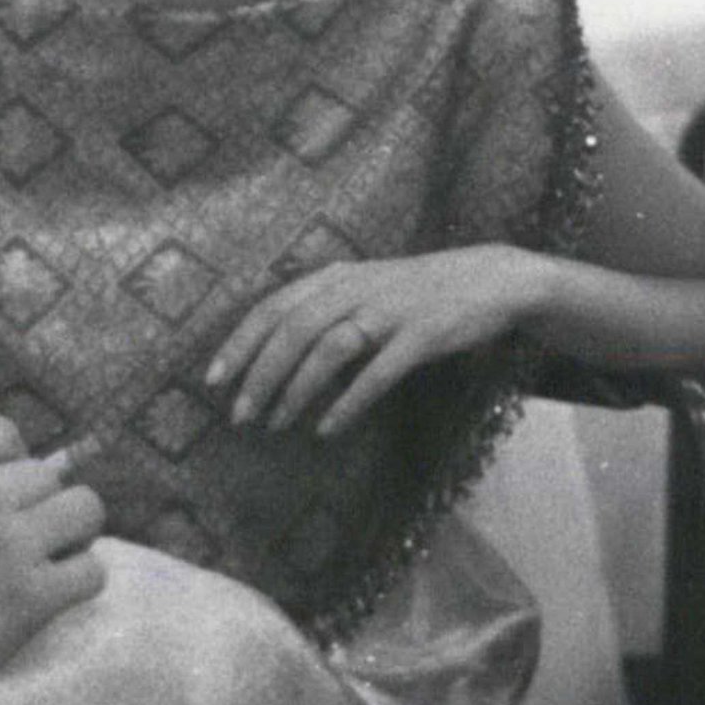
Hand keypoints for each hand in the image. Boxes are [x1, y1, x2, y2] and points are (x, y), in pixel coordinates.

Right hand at [0, 416, 105, 704]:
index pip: (3, 432)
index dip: (12, 461)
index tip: (4, 491)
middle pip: (48, 476)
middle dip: (40, 506)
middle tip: (23, 542)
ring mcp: (10, 541)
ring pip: (85, 509)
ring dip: (74, 535)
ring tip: (52, 561)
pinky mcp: (31, 596)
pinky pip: (91, 571)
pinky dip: (81, 583)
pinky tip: (55, 598)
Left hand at [206, 247, 532, 435]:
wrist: (491, 278)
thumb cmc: (419, 292)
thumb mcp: (366, 288)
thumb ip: (325, 311)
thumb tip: (277, 356)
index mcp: (337, 275)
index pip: (274, 306)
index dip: (240, 342)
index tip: (212, 379)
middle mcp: (356, 287)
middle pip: (293, 328)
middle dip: (259, 374)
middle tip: (239, 414)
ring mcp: (389, 309)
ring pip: (328, 348)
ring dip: (295, 389)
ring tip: (275, 425)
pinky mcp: (422, 335)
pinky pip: (377, 372)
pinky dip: (348, 401)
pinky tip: (327, 429)